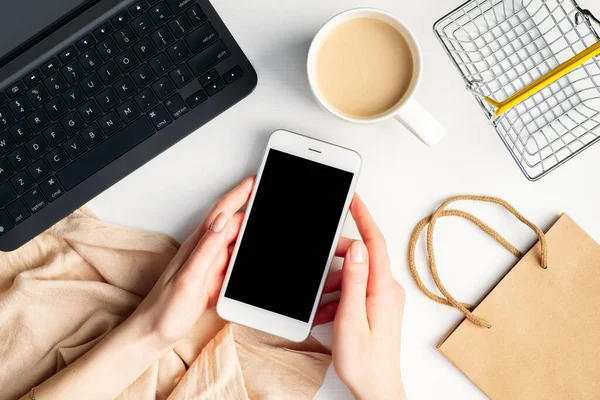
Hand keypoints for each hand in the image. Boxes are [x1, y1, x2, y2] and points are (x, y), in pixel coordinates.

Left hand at [130, 177, 254, 350]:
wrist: (152, 335)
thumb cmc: (163, 309)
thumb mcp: (187, 278)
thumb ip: (206, 249)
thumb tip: (221, 220)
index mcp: (197, 246)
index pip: (222, 212)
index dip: (239, 195)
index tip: (255, 181)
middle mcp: (204, 252)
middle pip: (233, 226)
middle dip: (253, 212)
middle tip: (272, 204)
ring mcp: (210, 266)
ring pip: (236, 245)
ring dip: (251, 237)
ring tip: (268, 227)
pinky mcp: (214, 281)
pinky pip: (236, 265)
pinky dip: (247, 260)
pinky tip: (254, 260)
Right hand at [314, 196, 405, 399]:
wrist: (377, 389)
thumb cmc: (365, 362)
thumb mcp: (351, 318)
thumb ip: (355, 280)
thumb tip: (357, 247)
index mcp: (383, 288)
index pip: (375, 241)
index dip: (363, 216)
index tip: (353, 197)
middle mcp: (387, 289)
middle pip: (360, 258)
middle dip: (334, 264)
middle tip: (315, 279)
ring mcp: (384, 298)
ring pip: (354, 275)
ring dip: (333, 286)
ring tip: (320, 308)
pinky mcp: (378, 307)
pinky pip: (356, 290)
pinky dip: (339, 297)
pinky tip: (327, 314)